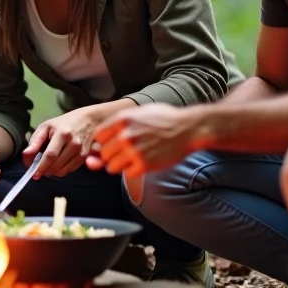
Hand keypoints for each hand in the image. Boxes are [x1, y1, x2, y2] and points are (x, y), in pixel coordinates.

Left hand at [23, 108, 99, 178]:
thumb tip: (26, 157)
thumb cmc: (64, 123)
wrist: (90, 120)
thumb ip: (35, 141)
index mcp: (63, 134)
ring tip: (47, 165)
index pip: (50, 155)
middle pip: (56, 165)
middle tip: (38, 169)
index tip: (33, 174)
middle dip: (44, 171)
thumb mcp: (46, 126)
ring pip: (63, 171)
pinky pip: (70, 171)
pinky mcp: (85, 158)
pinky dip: (61, 170)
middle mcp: (74, 144)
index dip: (41, 166)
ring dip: (52, 172)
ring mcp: (81, 152)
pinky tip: (58, 163)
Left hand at [86, 103, 200, 176]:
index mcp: (122, 120)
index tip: (114, 143)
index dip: (105, 141)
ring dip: (120, 165)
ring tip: (133, 159)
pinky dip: (133, 171)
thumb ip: (119, 124)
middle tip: (125, 153)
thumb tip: (101, 137)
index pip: (99, 136)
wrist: (188, 128)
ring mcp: (135, 151)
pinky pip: (127, 174)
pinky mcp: (145, 165)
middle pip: (104, 153)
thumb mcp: (139, 113)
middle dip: (112, 155)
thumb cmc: (164, 119)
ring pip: (112, 166)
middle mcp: (126, 135)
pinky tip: (142, 164)